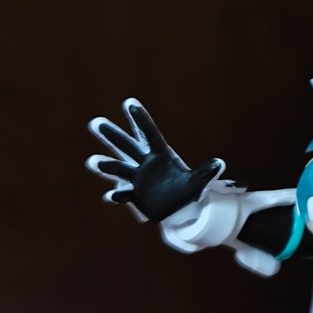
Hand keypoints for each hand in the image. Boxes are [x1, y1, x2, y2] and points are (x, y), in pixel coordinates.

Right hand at [87, 98, 224, 223]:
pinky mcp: (134, 195)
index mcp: (160, 155)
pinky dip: (117, 195)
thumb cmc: (186, 191)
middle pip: (127, 146)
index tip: (129, 102)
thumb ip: (206, 173)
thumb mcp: (198, 183)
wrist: (178, 209)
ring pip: (119, 169)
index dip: (140, 119)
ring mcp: (136, 179)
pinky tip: (111, 196)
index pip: (149, 134)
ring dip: (106, 165)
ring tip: (92, 161)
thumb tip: (220, 163)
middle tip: (95, 122)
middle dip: (112, 135)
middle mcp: (144, 163)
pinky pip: (123, 194)